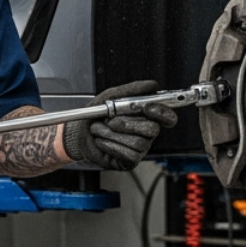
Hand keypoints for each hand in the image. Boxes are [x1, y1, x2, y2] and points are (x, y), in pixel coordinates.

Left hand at [62, 80, 177, 171]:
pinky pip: (128, 154)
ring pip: (138, 143)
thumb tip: (152, 85)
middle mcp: (146, 133)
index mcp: (146, 117)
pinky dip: (110, 145)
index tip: (148, 108)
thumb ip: (131, 90)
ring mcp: (140, 148)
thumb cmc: (97, 115)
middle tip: (111, 120)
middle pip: (153, 130)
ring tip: (99, 129)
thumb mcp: (110, 96)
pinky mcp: (130, 161)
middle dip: (129, 123)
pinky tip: (101, 141)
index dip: (162, 113)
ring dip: (112, 134)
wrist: (78, 133)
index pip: (167, 117)